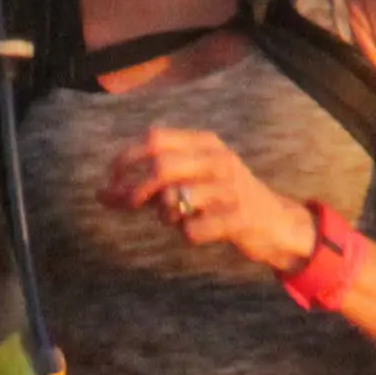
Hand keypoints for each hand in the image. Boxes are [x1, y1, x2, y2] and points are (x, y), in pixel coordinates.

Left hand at [101, 123, 314, 275]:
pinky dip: (187, 235)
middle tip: (131, 206)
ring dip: (165, 215)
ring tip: (176, 219)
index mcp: (205, 143)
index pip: (154, 139)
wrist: (275, 223)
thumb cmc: (220, 202)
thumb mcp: (187, 185)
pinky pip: (193, 230)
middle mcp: (218, 159)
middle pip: (161, 167)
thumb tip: (100, 194)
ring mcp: (230, 187)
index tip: (110, 181)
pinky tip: (200, 232)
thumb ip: (147, 187)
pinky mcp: (239, 217)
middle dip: (137, 190)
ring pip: (175, 199)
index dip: (125, 159)